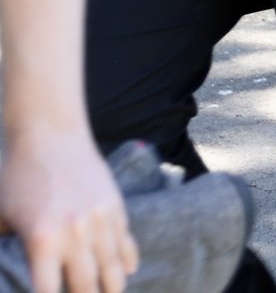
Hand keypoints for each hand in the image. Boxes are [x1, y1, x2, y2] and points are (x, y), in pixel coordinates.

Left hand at [0, 128, 135, 292]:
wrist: (50, 135)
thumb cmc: (18, 176)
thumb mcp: (0, 217)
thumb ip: (2, 248)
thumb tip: (3, 269)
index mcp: (43, 240)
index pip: (48, 291)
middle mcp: (76, 235)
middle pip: (86, 285)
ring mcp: (100, 220)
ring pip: (112, 266)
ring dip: (112, 288)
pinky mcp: (115, 205)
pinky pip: (125, 240)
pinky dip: (126, 259)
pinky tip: (127, 271)